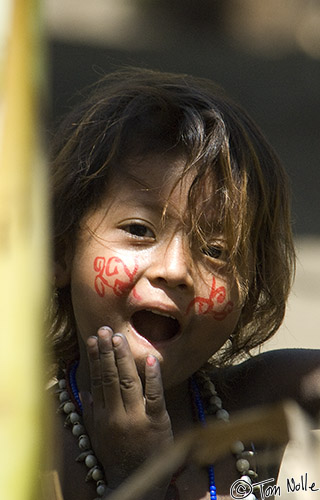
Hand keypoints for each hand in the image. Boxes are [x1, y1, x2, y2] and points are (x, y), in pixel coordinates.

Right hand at [82, 327, 173, 489]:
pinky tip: (151, 359)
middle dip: (107, 352)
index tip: (93, 339)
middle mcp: (116, 415)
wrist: (137, 481)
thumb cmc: (117, 457)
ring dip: (123, 359)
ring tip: (119, 338)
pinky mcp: (157, 422)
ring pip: (129, 382)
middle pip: (111, 378)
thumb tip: (86, 391)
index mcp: (102, 417)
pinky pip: (155, 396)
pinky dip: (153, 378)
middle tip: (105, 330)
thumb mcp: (98, 436)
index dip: (95, 359)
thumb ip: (92, 412)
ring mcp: (137, 418)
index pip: (97, 381)